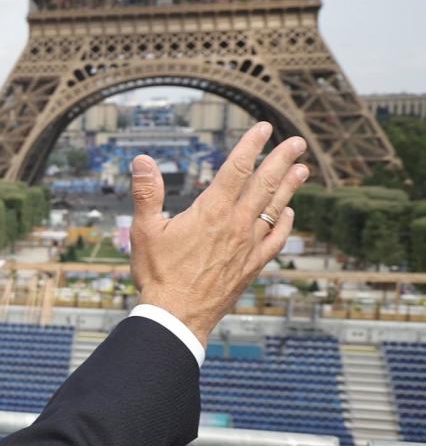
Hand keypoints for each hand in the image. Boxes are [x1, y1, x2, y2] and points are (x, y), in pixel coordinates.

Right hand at [129, 122, 308, 345]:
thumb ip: (146, 193)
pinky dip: (286, 223)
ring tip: (303, 169)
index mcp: (211, 212)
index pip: (236, 169)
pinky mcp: (252, 265)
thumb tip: (142, 160)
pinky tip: (289, 213)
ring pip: (275, 209)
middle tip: (297, 142)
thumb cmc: (158, 275)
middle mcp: (236, 225)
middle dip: (282, 160)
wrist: (176, 317)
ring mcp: (248, 246)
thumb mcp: (144, 231)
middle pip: (265, 185)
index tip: (264, 128)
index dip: (251, 146)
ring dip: (290, 187)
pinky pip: (276, 240)